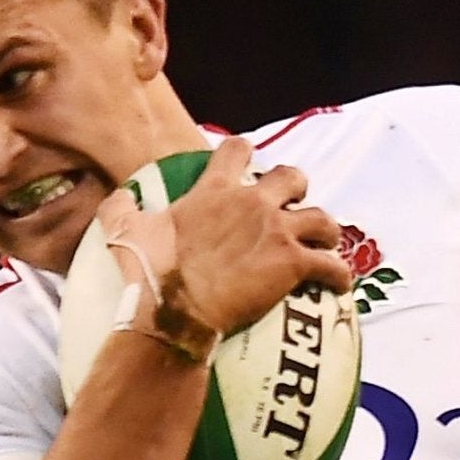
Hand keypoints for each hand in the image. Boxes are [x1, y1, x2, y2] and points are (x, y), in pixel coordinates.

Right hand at [134, 138, 354, 338]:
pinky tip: (339, 285)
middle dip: (298, 189)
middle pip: (293, 177)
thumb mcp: (124, 231)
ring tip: (324, 247)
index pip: (237, 150)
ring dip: (327, 233)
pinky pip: (333, 265)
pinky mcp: (293, 264)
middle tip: (292, 209)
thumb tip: (119, 197)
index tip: (248, 165)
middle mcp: (252, 204)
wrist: (174, 308)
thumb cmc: (149, 271)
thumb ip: (122, 209)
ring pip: (324, 219)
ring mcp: (277, 232)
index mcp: (214, 190)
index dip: (245, 154)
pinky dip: (340, 275)